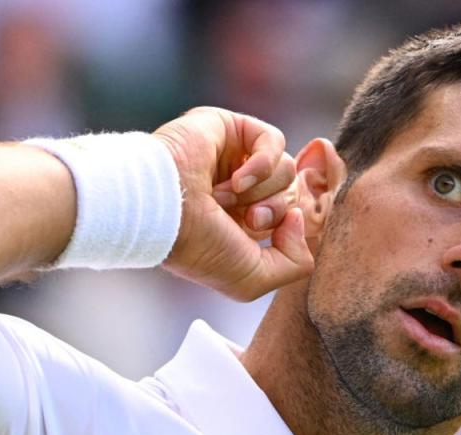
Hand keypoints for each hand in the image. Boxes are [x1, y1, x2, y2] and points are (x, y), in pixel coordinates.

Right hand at [153, 107, 312, 300]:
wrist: (162, 210)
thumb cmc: (199, 247)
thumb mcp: (252, 279)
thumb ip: (294, 264)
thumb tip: (298, 218)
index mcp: (240, 224)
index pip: (292, 216)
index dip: (294, 224)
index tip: (274, 232)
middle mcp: (238, 192)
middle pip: (292, 194)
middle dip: (275, 211)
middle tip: (247, 220)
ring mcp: (233, 159)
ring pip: (285, 168)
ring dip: (261, 191)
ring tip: (225, 200)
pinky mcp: (229, 128)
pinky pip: (273, 140)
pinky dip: (263, 164)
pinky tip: (237, 180)